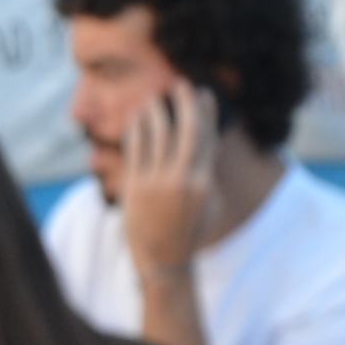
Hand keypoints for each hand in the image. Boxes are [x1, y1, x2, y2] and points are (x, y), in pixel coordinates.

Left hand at [114, 83, 222, 272]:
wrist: (164, 260)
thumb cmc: (189, 229)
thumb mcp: (208, 201)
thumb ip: (207, 170)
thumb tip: (207, 137)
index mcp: (205, 182)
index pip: (207, 137)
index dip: (206, 112)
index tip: (204, 93)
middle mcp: (183, 179)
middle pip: (187, 129)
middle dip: (184, 102)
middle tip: (179, 84)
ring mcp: (158, 182)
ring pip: (158, 133)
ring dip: (155, 110)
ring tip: (152, 98)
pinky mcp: (136, 186)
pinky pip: (136, 148)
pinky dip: (137, 128)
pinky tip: (136, 118)